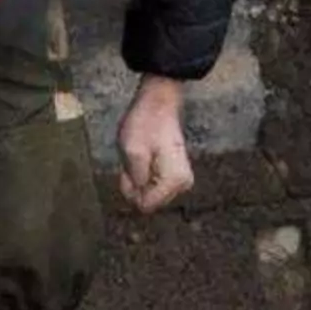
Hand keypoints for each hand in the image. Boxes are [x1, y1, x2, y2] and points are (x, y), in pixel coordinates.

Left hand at [117, 74, 194, 213]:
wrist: (158, 104)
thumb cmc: (144, 124)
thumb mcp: (132, 153)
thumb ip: (134, 181)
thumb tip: (138, 203)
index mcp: (174, 181)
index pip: (146, 205)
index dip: (130, 190)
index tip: (128, 170)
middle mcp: (182, 185)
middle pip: (148, 201)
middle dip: (134, 184)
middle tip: (132, 160)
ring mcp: (181, 180)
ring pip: (149, 192)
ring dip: (137, 178)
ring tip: (138, 156)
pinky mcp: (176, 175)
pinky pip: (153, 183)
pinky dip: (142, 173)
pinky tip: (143, 156)